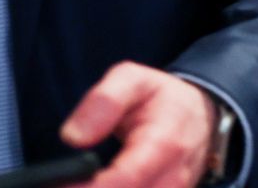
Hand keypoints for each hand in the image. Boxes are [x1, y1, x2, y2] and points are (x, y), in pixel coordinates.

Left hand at [62, 62, 216, 187]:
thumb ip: (104, 101)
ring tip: (77, 183)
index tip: (57, 184)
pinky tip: (97, 185)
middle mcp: (173, 177)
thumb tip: (73, 137)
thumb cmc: (162, 99)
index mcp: (163, 143)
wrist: (200, 115)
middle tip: (59, 182)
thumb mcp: (133, 80)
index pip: (125, 179)